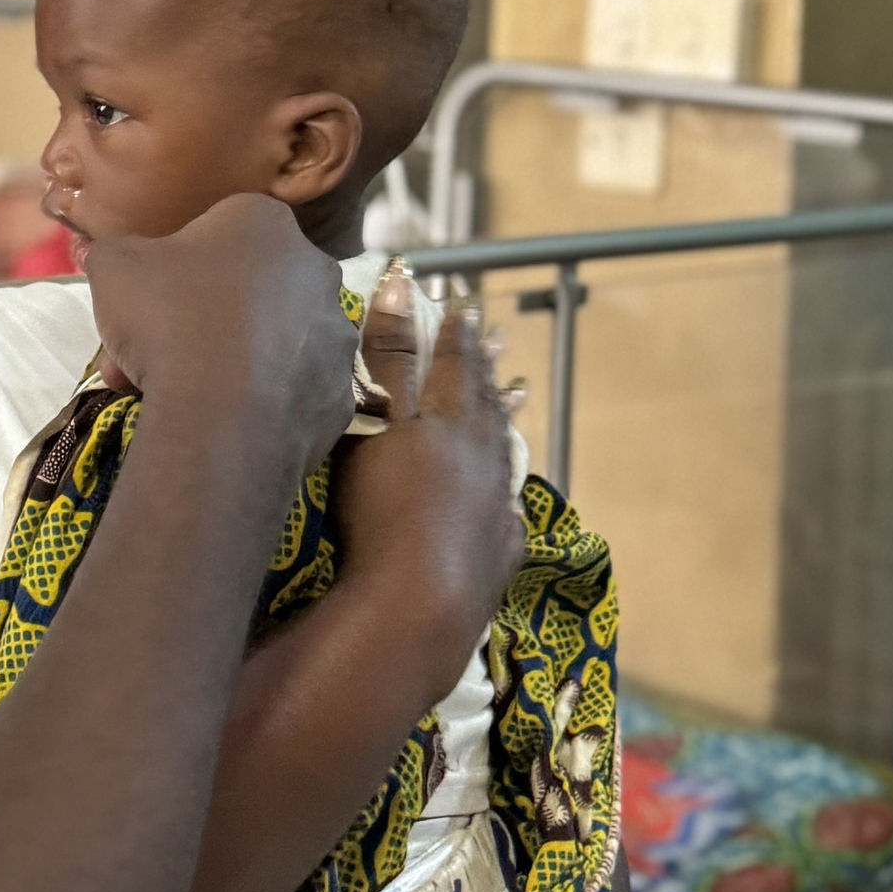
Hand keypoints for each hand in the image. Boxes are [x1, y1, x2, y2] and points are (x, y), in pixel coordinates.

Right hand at [82, 196, 348, 478]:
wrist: (219, 415)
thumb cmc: (168, 318)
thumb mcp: (113, 267)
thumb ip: (113, 250)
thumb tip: (110, 253)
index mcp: (265, 222)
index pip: (212, 233)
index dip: (168, 270)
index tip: (139, 307)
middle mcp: (315, 269)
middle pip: (242, 290)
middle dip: (192, 320)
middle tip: (146, 355)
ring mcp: (335, 334)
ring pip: (268, 342)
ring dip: (224, 361)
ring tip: (175, 396)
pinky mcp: (340, 393)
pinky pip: (288, 391)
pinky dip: (257, 402)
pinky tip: (221, 420)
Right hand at [331, 294, 523, 674]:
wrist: (419, 604)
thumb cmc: (383, 509)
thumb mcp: (376, 424)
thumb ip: (390, 359)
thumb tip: (399, 287)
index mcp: (450, 421)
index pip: (454, 364)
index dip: (455, 335)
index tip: (462, 307)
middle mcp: (482, 457)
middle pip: (485, 404)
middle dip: (485, 369)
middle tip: (497, 341)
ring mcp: (495, 507)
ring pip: (503, 452)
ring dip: (504, 422)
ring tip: (516, 397)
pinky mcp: (498, 552)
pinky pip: (507, 511)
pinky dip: (505, 493)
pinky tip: (508, 495)